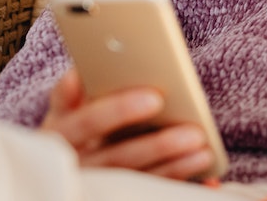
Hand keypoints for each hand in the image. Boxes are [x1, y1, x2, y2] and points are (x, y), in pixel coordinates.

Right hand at [40, 67, 215, 180]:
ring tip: (204, 150)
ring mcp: (93, 185)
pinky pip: (149, 194)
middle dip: (157, 146)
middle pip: (116, 157)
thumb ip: (75, 90)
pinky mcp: (115, 196)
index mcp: (58, 133)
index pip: (84, 122)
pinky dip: (179, 186)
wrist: (64, 160)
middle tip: (195, 132)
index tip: (156, 98)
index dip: (117, 111)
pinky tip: (208, 181)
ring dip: (173, 167)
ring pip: (135, 180)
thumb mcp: (67, 105)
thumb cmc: (74, 119)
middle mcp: (72, 163)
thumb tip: (79, 77)